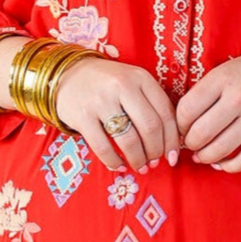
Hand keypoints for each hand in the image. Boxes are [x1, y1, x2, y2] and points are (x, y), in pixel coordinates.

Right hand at [52, 55, 181, 172]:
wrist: (68, 74)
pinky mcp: (82, 116)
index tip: (172, 157)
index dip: (172, 141)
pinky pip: (103, 147)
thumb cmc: (108, 84)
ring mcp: (100, 100)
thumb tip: (171, 145)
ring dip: (138, 160)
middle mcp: (122, 85)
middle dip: (156, 152)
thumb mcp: (133, 83)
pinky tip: (119, 165)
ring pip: (128, 140)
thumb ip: (152, 105)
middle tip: (154, 163)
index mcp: (140, 78)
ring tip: (140, 167)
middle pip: (150, 128)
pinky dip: (114, 161)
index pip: (166, 113)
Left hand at [176, 46, 240, 171]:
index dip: (179, 124)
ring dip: (205, 157)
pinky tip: (222, 162)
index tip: (183, 127)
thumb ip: (203, 95)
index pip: (187, 110)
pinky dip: (229, 166)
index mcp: (223, 79)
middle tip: (192, 142)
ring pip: (220, 150)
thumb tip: (182, 127)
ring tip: (203, 154)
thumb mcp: (224, 72)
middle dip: (190, 143)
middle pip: (201, 134)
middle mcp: (240, 98)